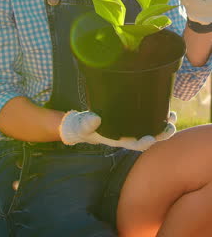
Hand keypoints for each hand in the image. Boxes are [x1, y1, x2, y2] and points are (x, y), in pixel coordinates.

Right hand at [59, 110, 176, 151]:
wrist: (81, 125)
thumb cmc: (83, 128)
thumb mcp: (82, 126)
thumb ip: (87, 123)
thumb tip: (96, 118)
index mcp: (118, 140)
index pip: (135, 145)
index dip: (144, 143)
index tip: (152, 139)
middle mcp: (127, 136)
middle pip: (148, 139)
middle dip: (161, 134)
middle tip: (171, 126)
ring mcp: (129, 129)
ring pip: (150, 130)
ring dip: (162, 125)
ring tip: (172, 116)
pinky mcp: (129, 120)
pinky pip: (146, 120)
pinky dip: (155, 116)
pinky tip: (162, 107)